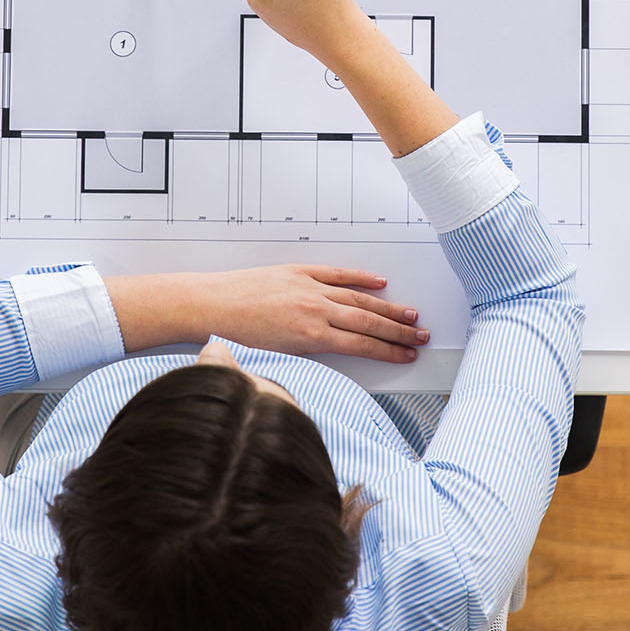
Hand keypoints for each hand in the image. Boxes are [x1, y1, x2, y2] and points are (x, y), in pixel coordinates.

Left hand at [203, 264, 427, 363]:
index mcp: (311, 337)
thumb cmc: (236, 336)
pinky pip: (336, 274)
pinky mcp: (298, 272)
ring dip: (387, 307)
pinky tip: (378, 283)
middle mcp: (315, 311)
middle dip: (398, 331)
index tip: (407, 355)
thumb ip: (311, 355)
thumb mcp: (278, 358)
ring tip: (408, 314)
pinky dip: (359, 278)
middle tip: (420, 336)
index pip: (362, 345)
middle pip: (368, 322)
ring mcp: (309, 288)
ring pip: (358, 299)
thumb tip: (337, 354)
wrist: (209, 306)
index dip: (389, 351)